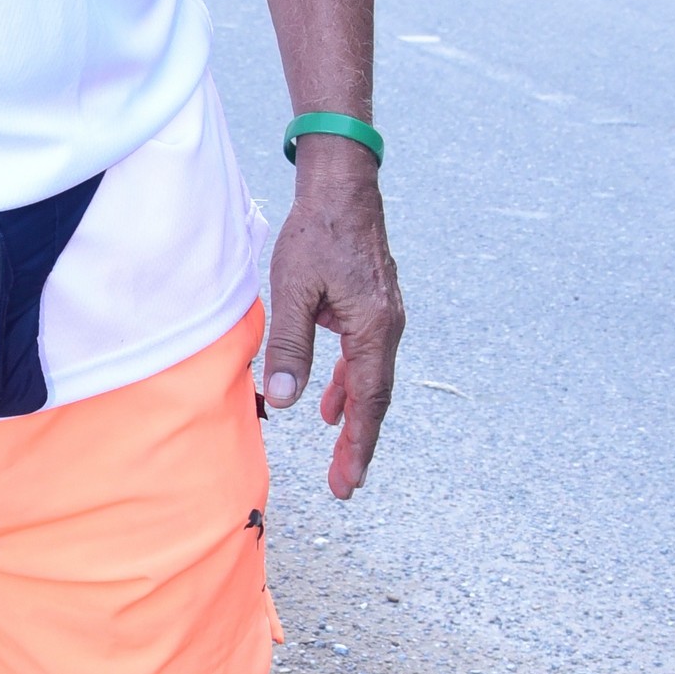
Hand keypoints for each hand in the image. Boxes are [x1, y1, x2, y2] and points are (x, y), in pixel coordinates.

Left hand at [261, 146, 404, 497]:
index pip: (368, 402)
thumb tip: (285, 400)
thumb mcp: (293, 292)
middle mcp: (388, 327)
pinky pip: (366, 358)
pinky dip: (350, 385)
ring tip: (338, 453)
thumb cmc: (316, 235)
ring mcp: (385, 317)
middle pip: (375, 399)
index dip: (358, 444)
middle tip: (346, 484)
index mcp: (374, 329)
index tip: (351, 480)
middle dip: (359, 443)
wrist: (342, 189)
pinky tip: (330, 403)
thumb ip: (291, 347)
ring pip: (372, 380)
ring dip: (354, 418)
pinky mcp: (374, 308)